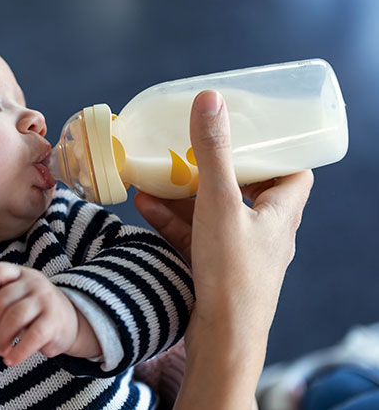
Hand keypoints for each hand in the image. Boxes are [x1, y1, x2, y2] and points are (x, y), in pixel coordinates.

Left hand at [0, 262, 100, 365]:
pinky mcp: (54, 322)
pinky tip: (11, 359)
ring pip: (14, 317)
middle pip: (2, 299)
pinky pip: (31, 337)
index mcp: (22, 274)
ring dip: (3, 338)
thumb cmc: (34, 308)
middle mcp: (35, 283)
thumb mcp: (14, 295)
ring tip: (3, 349)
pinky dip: (18, 352)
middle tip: (1, 332)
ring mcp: (46, 301)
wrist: (72, 322)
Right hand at [134, 90, 312, 408]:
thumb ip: (212, 152)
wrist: (221, 339)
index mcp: (282, 212)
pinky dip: (173, 219)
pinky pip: (195, 234)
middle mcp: (266, 230)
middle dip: (217, 169)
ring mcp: (240, 251)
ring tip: (156, 175)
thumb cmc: (233, 272)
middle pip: (249, 189)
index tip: (248, 133)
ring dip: (185, 194)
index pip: (293, 172)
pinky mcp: (216, 267)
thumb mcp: (220, 202)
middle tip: (194, 148)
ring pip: (215, 212)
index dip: (275, 151)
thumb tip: (210, 100)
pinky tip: (144, 205)